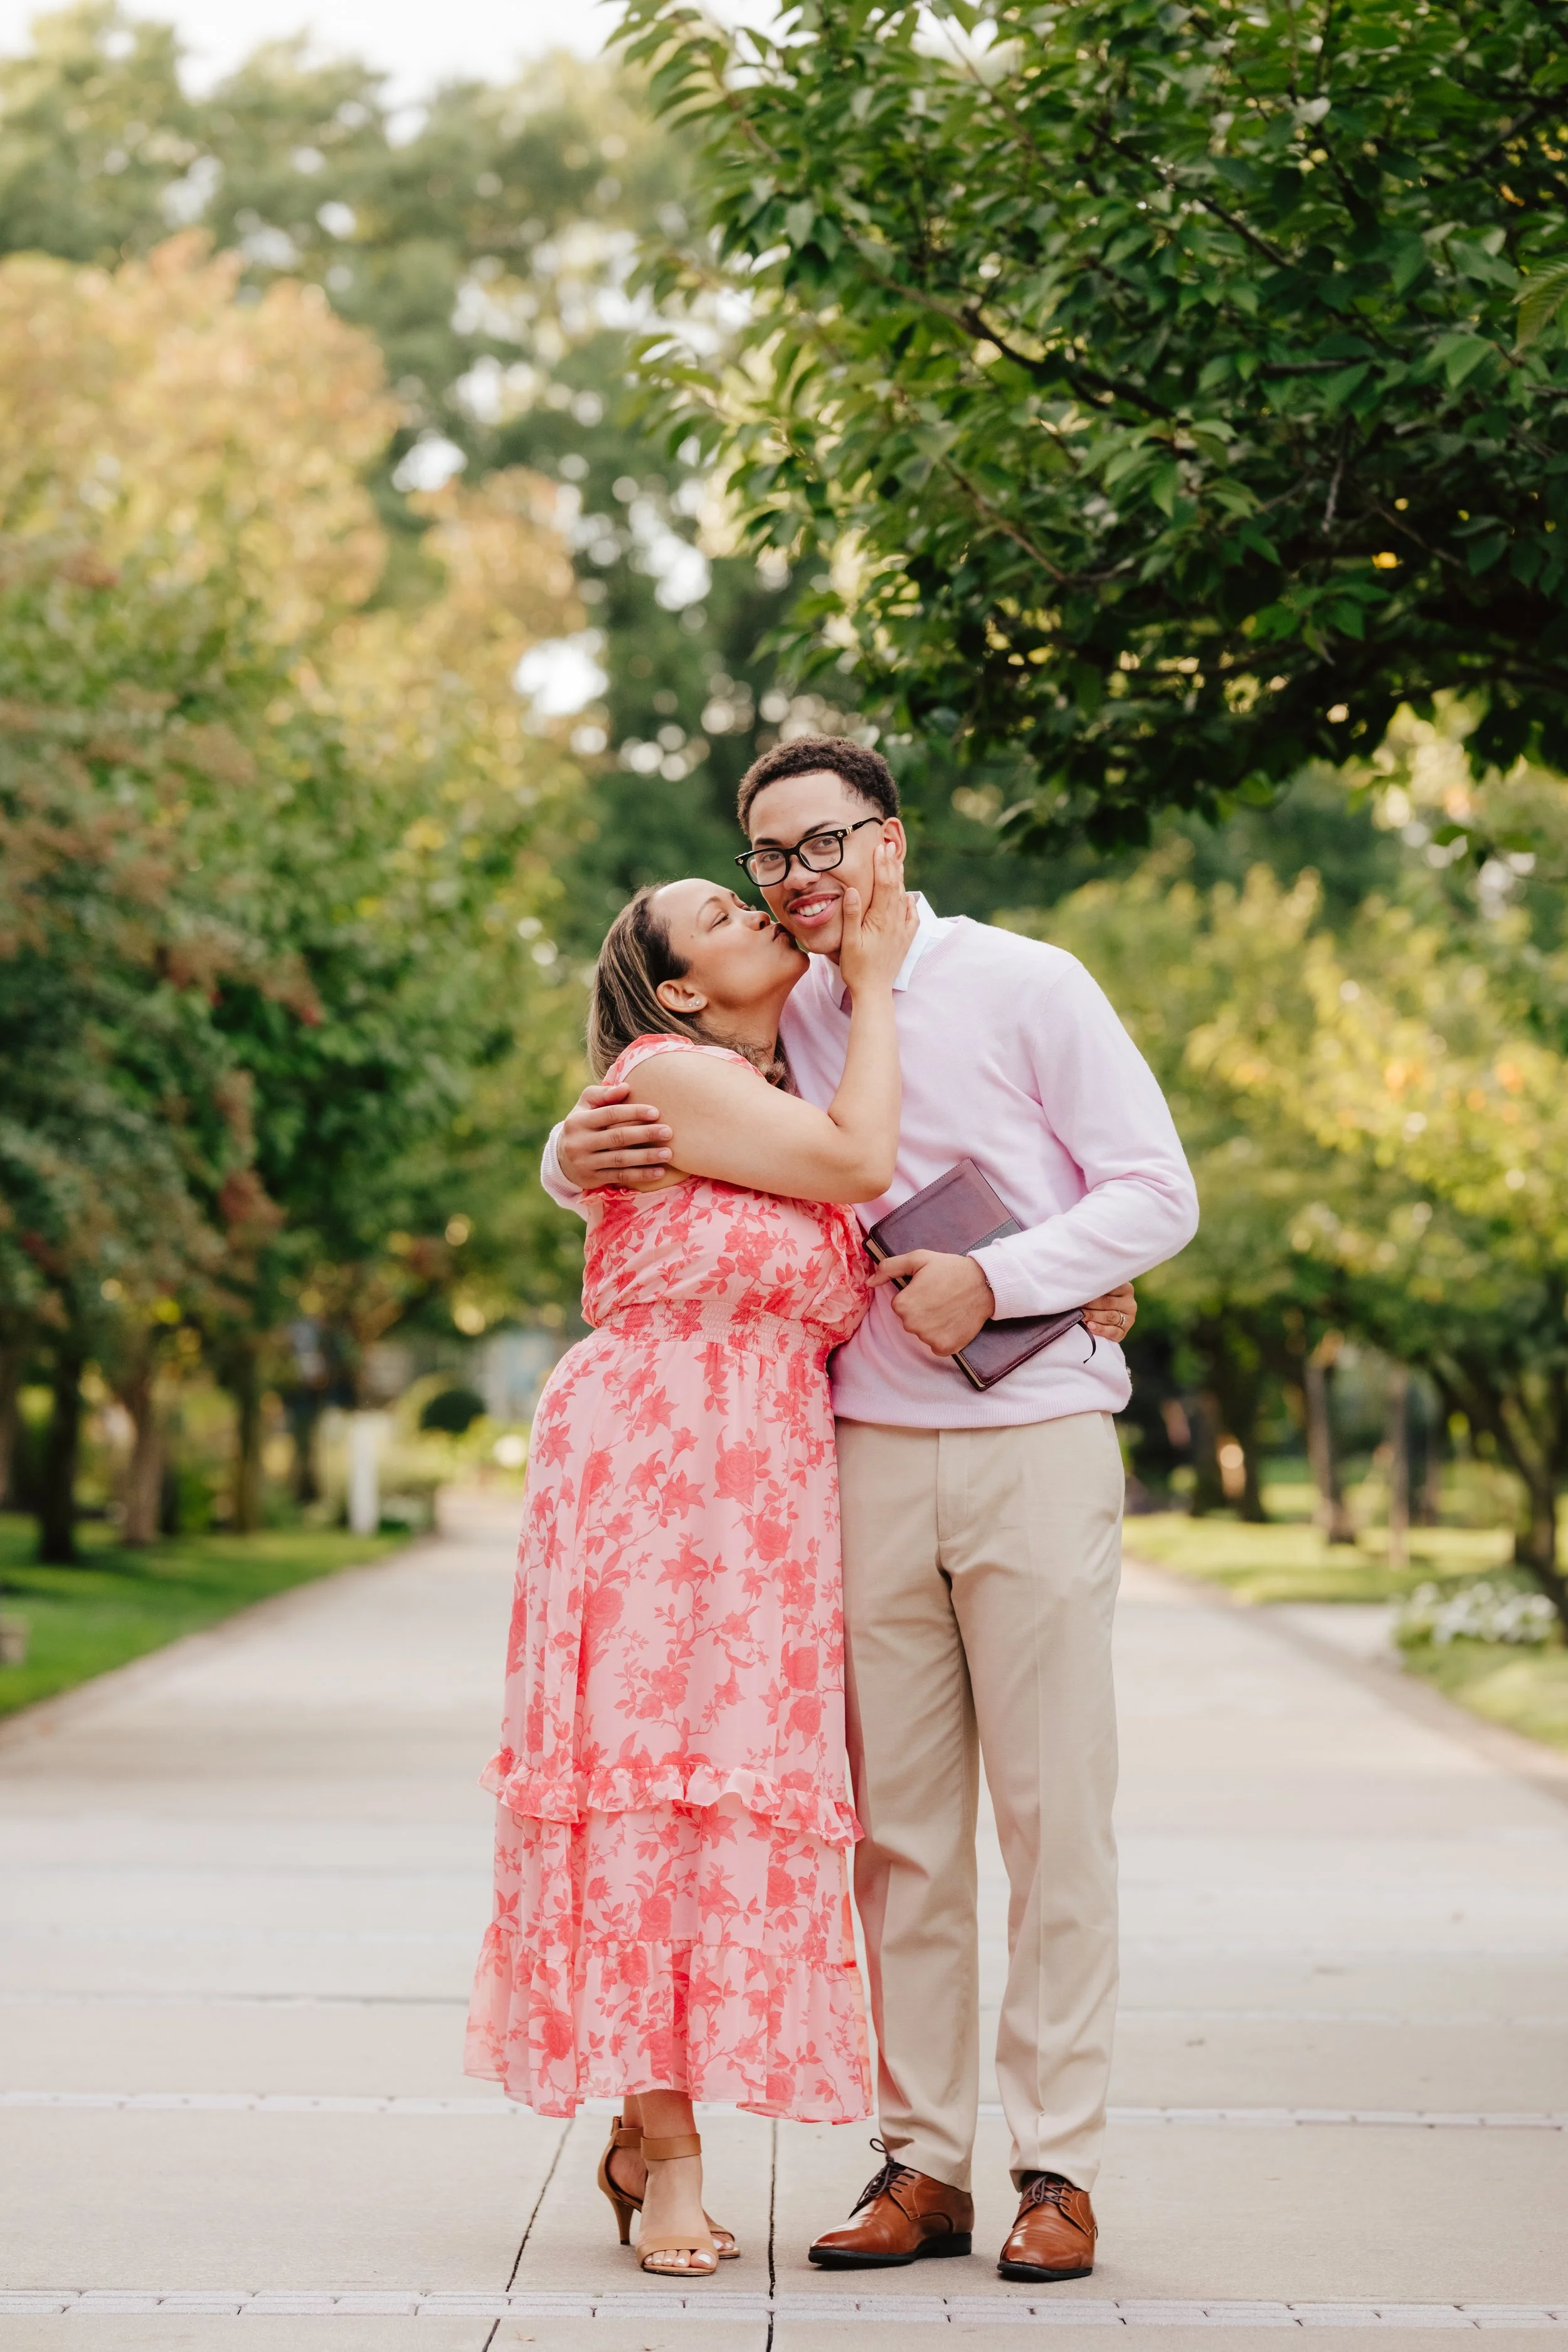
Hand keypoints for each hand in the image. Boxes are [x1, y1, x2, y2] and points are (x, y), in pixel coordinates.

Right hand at [558, 1082, 673, 1191]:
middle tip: (668, 1132)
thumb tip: (626, 1087)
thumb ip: (604, 1094)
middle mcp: (579, 1143)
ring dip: (646, 1157)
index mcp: (578, 1121)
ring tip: (668, 1153)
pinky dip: (641, 1174)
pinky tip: (659, 1172)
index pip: (610, 1114)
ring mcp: (585, 1163)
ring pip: (620, 1160)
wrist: (561, 1159)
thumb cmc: (582, 1125)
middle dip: (645, 1134)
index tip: (656, 1112)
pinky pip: (620, 1177)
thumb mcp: (585, 1106)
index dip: (634, 1112)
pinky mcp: (592, 1179)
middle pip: (617, 1137)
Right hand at [837, 837, 917, 996]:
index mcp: (881, 920)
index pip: (884, 885)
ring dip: (900, 878)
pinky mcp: (905, 939)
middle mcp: (895, 922)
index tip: (880, 847)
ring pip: (903, 898)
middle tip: (890, 845)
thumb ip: (851, 915)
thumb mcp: (848, 942)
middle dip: (891, 864)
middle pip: (895, 886)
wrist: (874, 991)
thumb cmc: (856, 968)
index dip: (882, 864)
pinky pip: (911, 915)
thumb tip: (852, 890)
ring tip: (897, 861)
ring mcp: (903, 930)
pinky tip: (907, 895)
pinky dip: (908, 901)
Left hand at [869, 1249, 994, 1355]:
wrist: (984, 1284)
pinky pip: (936, 1346)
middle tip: (941, 1297)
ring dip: (933, 1324)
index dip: (914, 1296)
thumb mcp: (918, 1259)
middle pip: (910, 1321)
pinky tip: (954, 1321)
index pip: (900, 1305)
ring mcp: (929, 1339)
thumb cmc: (950, 1269)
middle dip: (922, 1311)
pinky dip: (944, 1336)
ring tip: (949, 1307)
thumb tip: (869, 1282)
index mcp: (902, 1305)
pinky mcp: (945, 1349)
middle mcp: (912, 1325)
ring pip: (923, 1333)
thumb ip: (889, 1268)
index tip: (930, 1288)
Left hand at [1084, 1283, 1136, 1344]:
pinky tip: (1090, 1326)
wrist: (1106, 1317)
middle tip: (1077, 1304)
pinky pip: (1112, 1332)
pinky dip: (1100, 1329)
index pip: (1110, 1288)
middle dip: (1090, 1304)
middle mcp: (1130, 1304)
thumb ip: (1097, 1288)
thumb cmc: (1101, 1300)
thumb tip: (1082, 1287)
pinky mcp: (1123, 1333)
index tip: (1081, 1291)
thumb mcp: (1103, 1291)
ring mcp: (1128, 1320)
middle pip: (1108, 1303)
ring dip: (1093, 1316)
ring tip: (1081, 1315)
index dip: (1094, 1290)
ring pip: (1110, 1317)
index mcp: (1127, 1289)